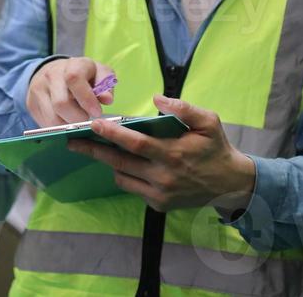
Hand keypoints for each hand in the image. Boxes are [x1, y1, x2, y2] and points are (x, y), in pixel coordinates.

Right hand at [26, 57, 115, 126]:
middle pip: (61, 103)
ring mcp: (38, 88)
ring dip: (68, 125)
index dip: (86, 98)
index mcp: (73, 64)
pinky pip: (44, 124)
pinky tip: (66, 122)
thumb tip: (107, 100)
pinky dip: (58, 128)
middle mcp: (52, 74)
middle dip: (78, 118)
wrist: (56, 72)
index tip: (97, 112)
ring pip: (52, 118)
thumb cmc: (85, 76)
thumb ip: (106, 86)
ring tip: (76, 120)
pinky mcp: (31, 103)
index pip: (74, 78)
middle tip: (86, 119)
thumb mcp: (100, 74)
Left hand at [68, 94, 255, 214]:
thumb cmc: (216, 148)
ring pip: (122, 176)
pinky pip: (132, 188)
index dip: (111, 133)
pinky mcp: (158, 204)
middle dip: (93, 150)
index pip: (135, 143)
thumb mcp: (209, 121)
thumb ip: (184, 108)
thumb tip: (157, 99)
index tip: (93, 124)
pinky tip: (123, 162)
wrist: (229, 184)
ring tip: (97, 148)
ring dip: (109, 162)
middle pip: (119, 162)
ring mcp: (159, 193)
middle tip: (72, 142)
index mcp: (173, 153)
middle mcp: (163, 176)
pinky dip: (124, 174)